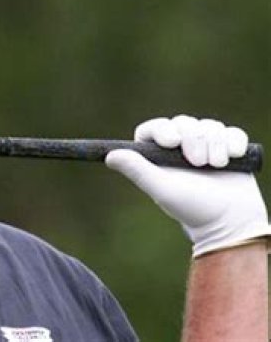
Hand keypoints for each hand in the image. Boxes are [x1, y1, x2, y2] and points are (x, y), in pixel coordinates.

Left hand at [105, 115, 269, 256]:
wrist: (231, 220)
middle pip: (184, 123)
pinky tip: (232, 158)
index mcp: (160, 155)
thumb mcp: (161, 189)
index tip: (172, 141)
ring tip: (216, 166)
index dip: (162, 129)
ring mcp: (207, 146)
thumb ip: (137, 170)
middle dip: (194, 139)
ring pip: (209, 126)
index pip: (155, 129)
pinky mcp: (230, 147)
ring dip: (215, 144)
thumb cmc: (192, 208)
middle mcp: (182, 147)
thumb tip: (110, 156)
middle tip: (198, 163)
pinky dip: (233, 142)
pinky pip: (232, 132)